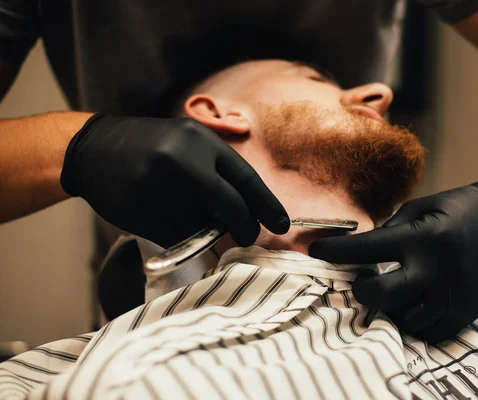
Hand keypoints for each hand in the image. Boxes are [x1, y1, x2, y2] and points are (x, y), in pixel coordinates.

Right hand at [61, 115, 288, 247]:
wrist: (95, 147)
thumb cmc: (153, 147)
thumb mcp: (189, 144)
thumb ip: (219, 173)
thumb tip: (250, 213)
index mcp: (200, 142)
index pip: (246, 180)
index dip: (268, 206)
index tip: (283, 225)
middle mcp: (182, 161)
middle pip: (229, 207)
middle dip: (244, 227)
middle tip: (249, 237)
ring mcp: (157, 185)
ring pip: (199, 227)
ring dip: (201, 230)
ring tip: (183, 210)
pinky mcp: (136, 207)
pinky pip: (172, 236)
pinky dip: (178, 236)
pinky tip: (163, 216)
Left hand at [309, 180, 477, 341]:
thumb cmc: (457, 209)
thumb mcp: (419, 208)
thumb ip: (389, 231)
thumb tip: (359, 252)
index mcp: (423, 237)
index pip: (366, 249)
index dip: (335, 252)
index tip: (316, 251)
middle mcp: (438, 270)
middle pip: (381, 296)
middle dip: (362, 289)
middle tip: (363, 279)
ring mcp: (454, 294)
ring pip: (404, 320)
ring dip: (390, 307)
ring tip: (392, 289)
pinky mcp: (467, 311)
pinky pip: (430, 332)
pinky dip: (413, 322)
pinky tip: (411, 304)